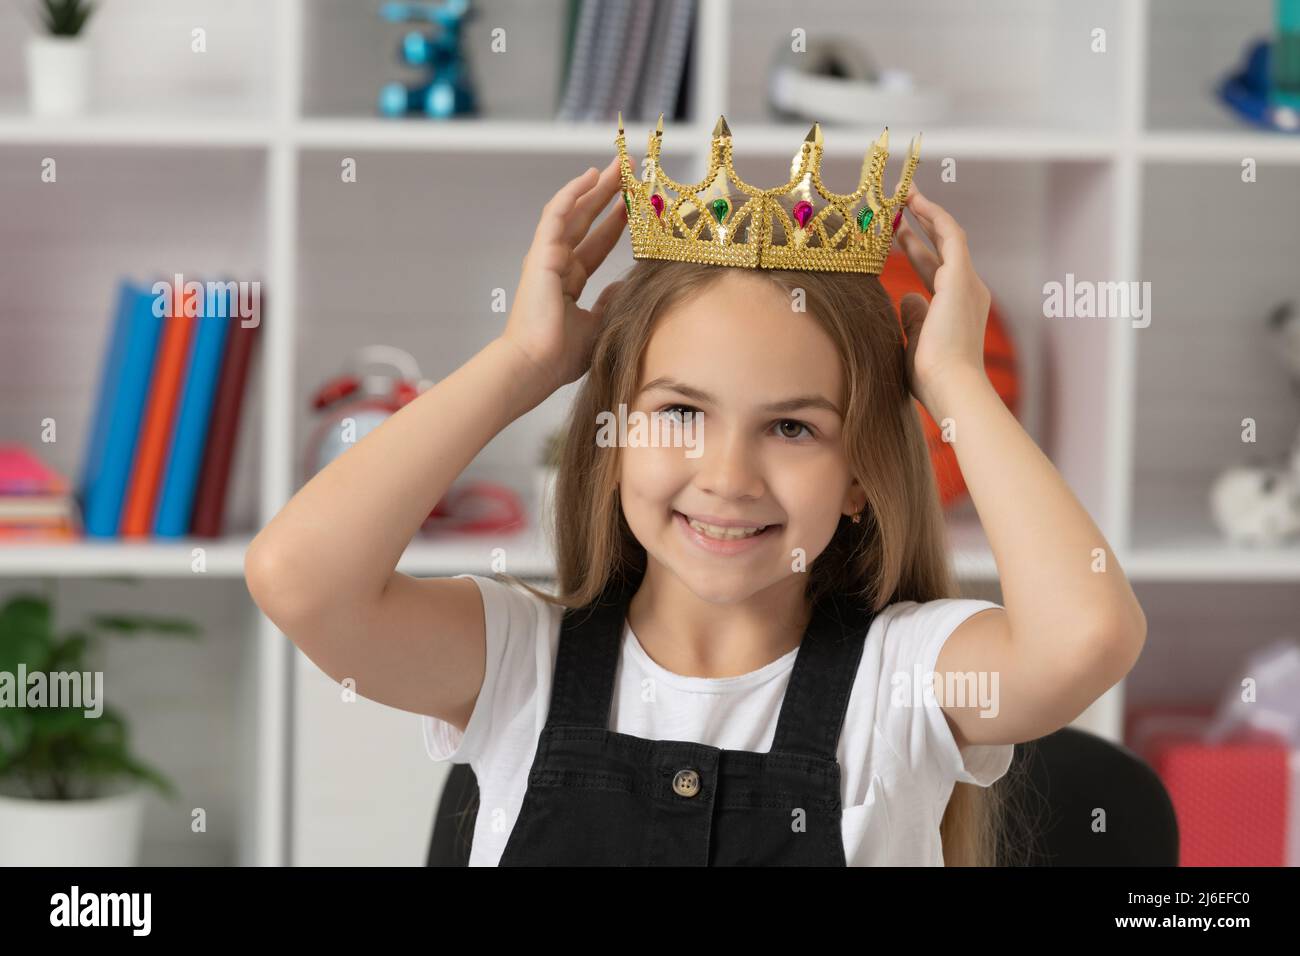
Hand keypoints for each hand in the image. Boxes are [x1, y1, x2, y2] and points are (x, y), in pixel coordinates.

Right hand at [500, 156, 627, 394]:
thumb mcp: (599, 325)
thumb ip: (611, 302)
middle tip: (629, 171)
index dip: (617, 222)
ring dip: (596, 187)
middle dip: (609, 195)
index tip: (638, 204)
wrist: (535, 366)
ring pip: (574, 211)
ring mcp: (547, 257)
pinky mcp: (541, 254)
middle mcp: (557, 264)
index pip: (598, 243)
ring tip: (618, 165)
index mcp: (569, 281)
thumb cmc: (560, 356)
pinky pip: (557, 215)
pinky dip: (573, 193)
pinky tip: (591, 175)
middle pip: (587, 220)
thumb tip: (626, 287)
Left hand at [893, 187, 992, 416]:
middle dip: (920, 224)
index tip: (895, 233)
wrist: (951, 386)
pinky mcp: (962, 277)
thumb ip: (913, 318)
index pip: (934, 269)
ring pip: (948, 235)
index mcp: (956, 308)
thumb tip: (907, 296)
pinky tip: (915, 202)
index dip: (915, 248)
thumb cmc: (932, 377)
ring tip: (905, 192)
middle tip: (899, 204)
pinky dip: (933, 216)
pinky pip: (950, 235)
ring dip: (926, 212)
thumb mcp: (915, 342)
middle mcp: (968, 291)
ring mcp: (967, 283)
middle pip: (942, 248)